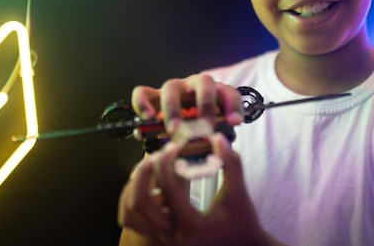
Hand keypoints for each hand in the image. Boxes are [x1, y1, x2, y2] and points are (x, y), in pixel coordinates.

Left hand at [118, 134, 277, 245]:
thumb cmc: (242, 222)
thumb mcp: (239, 193)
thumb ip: (230, 164)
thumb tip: (217, 138)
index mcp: (191, 226)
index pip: (168, 190)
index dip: (167, 162)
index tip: (174, 146)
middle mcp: (172, 236)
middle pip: (139, 203)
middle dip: (144, 173)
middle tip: (156, 154)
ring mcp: (163, 239)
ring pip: (130, 213)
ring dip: (135, 186)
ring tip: (150, 167)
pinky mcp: (159, 237)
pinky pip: (134, 219)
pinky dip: (134, 199)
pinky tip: (150, 183)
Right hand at [131, 74, 244, 133]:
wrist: (179, 137)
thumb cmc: (200, 136)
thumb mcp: (213, 138)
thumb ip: (218, 142)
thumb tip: (222, 153)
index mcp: (215, 93)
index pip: (228, 92)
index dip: (233, 105)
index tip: (235, 123)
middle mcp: (194, 86)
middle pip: (202, 83)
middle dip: (205, 104)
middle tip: (206, 127)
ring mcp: (173, 89)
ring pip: (171, 87)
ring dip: (174, 108)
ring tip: (175, 129)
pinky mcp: (152, 96)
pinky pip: (143, 92)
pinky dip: (143, 103)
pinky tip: (148, 118)